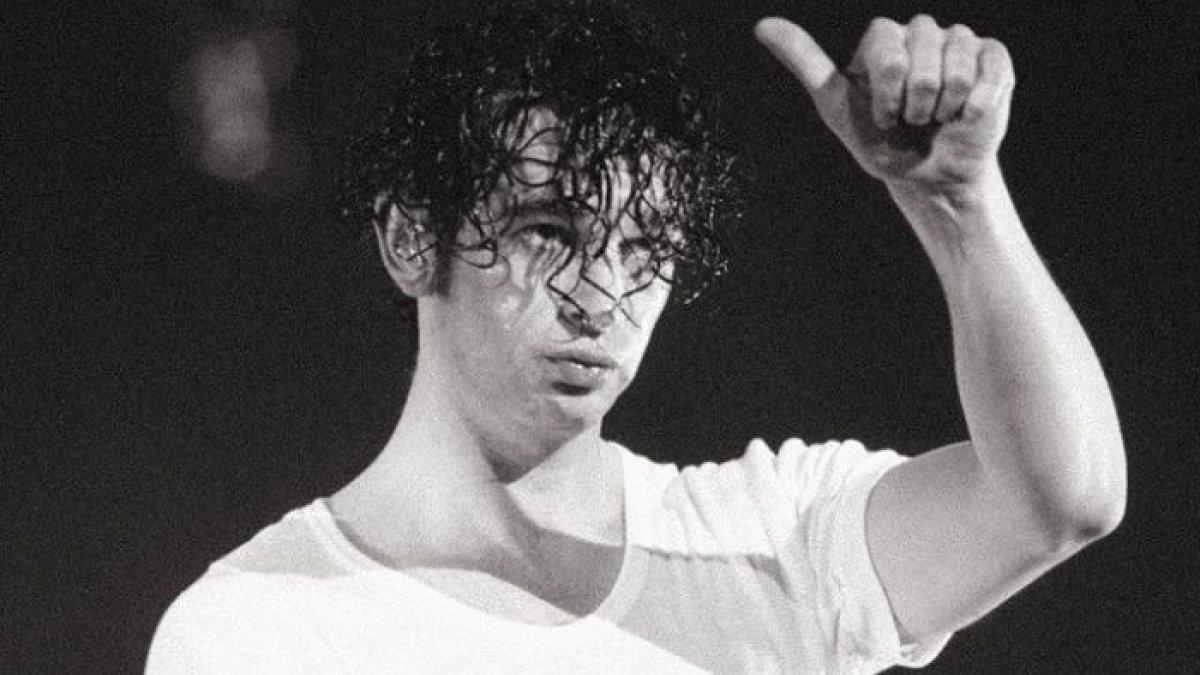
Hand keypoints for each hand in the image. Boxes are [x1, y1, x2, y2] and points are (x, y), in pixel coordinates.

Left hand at [755, 15, 1014, 189]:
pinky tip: (965, 117)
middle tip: (913, 119)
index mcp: (883, 38)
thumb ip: (805, 63)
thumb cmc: (882, 143)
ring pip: (956, 64)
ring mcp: (959, 42)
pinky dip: (975, 105)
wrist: (929, 177)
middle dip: (916, 102)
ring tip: (938, 118)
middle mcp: (921, 32)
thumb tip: (762, 24)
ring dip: (945, 108)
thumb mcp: (836, 107)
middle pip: (923, 54)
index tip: (884, 116)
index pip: (886, 47)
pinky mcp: (993, 59)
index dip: (887, 92)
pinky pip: (989, 70)